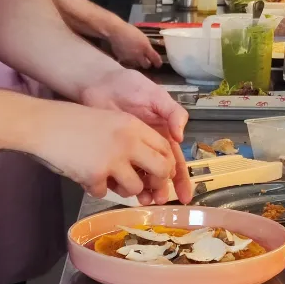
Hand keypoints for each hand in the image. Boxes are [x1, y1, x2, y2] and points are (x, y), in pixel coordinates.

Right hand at [30, 101, 176, 200]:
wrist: (44, 123)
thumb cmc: (73, 121)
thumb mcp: (109, 120)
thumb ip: (131, 138)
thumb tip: (149, 165)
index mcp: (133, 125)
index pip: (165, 148)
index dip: (166, 164)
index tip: (161, 174)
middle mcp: (128, 141)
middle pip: (161, 169)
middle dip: (156, 183)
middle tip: (146, 189)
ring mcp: (113, 158)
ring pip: (135, 187)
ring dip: (123, 189)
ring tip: (107, 179)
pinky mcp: (96, 174)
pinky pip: (104, 193)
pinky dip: (95, 188)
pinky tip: (85, 176)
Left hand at [80, 69, 192, 203]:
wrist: (100, 83)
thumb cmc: (132, 86)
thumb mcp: (156, 96)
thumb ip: (172, 112)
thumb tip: (181, 137)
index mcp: (162, 135)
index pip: (174, 161)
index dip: (181, 178)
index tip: (184, 195)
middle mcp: (147, 147)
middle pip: (159, 173)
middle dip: (162, 188)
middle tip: (159, 200)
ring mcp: (129, 152)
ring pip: (140, 176)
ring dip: (144, 190)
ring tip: (144, 200)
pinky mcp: (111, 153)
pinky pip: (119, 172)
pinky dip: (122, 184)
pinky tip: (123, 191)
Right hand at [108, 21, 161, 68]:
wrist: (116, 31)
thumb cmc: (130, 31)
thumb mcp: (143, 37)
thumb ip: (147, 46)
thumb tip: (150, 53)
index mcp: (145, 47)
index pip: (155, 59)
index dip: (158, 63)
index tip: (158, 64)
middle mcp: (139, 55)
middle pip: (146, 65)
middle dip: (147, 63)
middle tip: (146, 61)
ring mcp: (130, 58)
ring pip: (138, 65)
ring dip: (138, 62)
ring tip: (136, 57)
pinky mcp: (123, 60)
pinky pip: (129, 64)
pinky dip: (130, 61)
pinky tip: (129, 56)